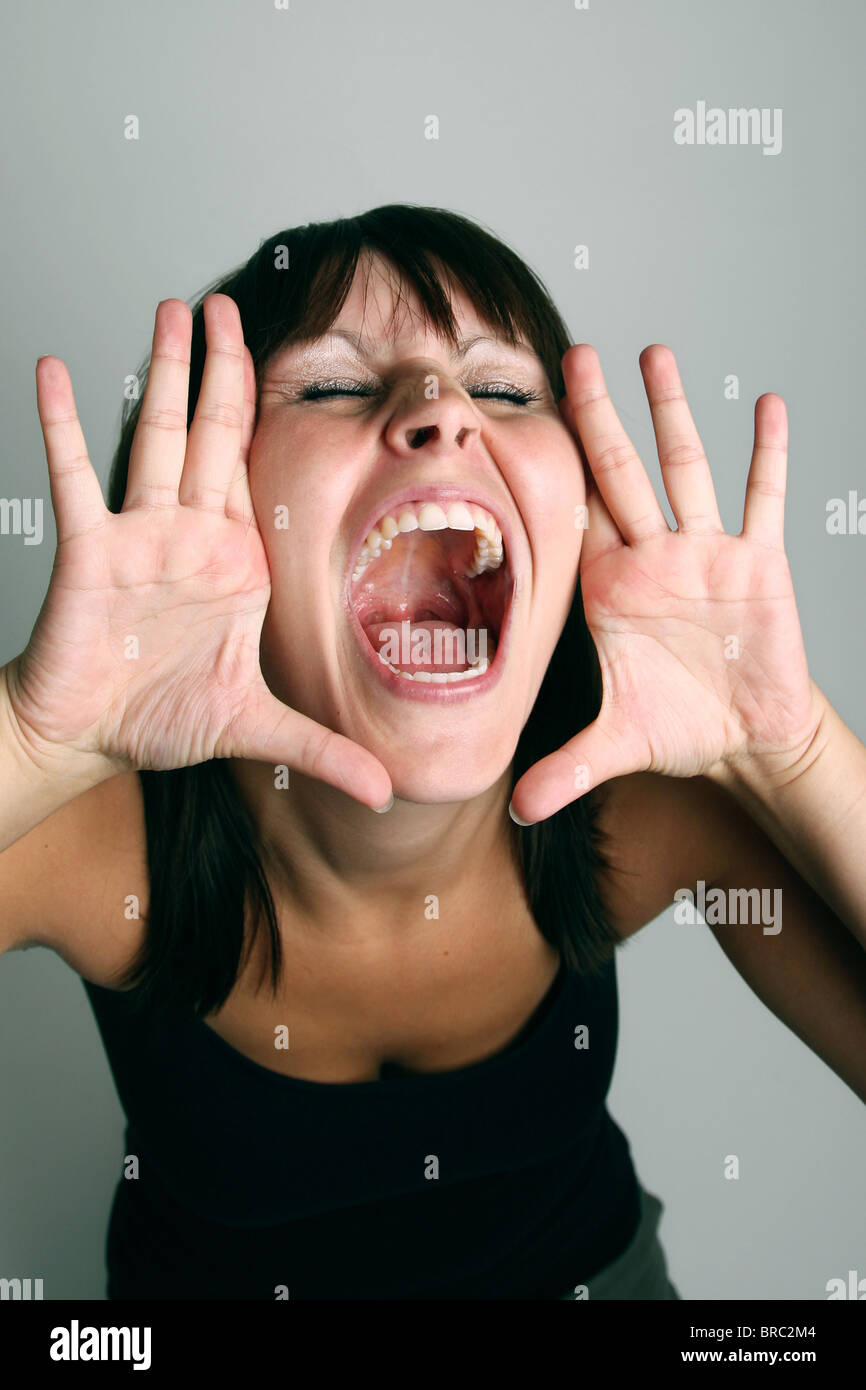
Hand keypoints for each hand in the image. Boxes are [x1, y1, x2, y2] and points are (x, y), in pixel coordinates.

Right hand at [8, 295, 392, 810]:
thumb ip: (323, 751)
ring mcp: (140, 537)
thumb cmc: (161, 719)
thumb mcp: (256, 728)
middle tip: (229, 303)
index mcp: (236, 562)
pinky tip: (57, 370)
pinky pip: (78, 480)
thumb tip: (389, 794)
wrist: (90, 738)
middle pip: (212, 435)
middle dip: (222, 369)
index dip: (271, 418)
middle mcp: (192, 536)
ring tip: (172, 311)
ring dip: (164, 375)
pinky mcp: (90, 553)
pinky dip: (64, 426)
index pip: (258, 474)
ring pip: (156, 439)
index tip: (291, 362)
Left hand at [510, 344, 818, 824]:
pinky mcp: (759, 562)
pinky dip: (768, 457)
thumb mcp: (617, 744)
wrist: (747, 739)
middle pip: (620, 473)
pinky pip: (763, 499)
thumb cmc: (679, 728)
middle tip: (574, 355)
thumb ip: (566, 769)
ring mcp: (706, 552)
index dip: (550, 469)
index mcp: (608, 587)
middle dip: (599, 416)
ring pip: (686, 469)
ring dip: (672, 413)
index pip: (573, 515)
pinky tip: (768, 407)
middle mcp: (652, 556)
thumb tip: (515, 812)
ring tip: (655, 355)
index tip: (519, 416)